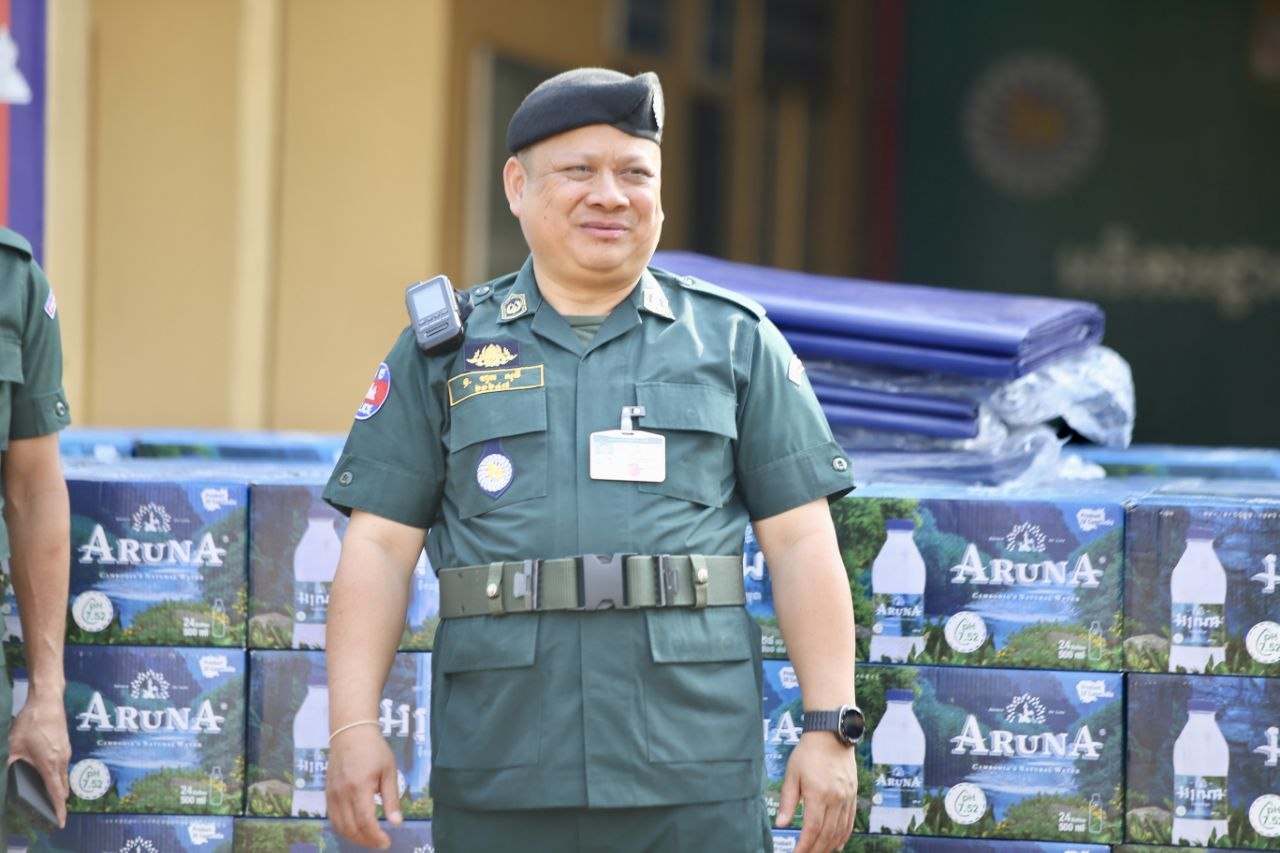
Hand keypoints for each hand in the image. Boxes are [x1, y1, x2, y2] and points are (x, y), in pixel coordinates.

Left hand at [7, 692, 70, 827]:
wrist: (48, 700)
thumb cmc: (32, 722)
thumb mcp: (13, 745)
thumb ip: (8, 762)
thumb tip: (1, 775)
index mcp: (50, 764)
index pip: (56, 793)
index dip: (58, 809)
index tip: (61, 822)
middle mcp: (62, 760)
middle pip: (62, 787)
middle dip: (57, 801)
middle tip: (50, 811)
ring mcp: (66, 751)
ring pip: (64, 776)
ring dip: (57, 786)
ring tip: (47, 793)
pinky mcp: (65, 745)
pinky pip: (64, 766)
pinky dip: (57, 774)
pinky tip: (47, 771)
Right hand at [326, 726, 402, 848]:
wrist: (350, 733)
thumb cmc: (374, 750)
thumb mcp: (389, 771)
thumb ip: (391, 799)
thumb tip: (396, 823)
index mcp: (359, 787)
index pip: (365, 821)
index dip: (375, 837)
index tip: (387, 842)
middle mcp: (342, 794)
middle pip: (350, 828)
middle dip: (366, 840)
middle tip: (380, 842)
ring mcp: (332, 794)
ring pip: (339, 826)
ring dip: (354, 837)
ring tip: (369, 839)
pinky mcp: (327, 793)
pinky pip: (333, 818)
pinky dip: (343, 829)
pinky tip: (355, 829)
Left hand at [775, 731, 857, 852]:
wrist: (831, 734)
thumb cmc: (808, 753)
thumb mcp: (792, 774)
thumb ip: (788, 801)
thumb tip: (781, 824)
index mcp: (818, 794)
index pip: (812, 829)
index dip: (804, 846)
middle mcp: (836, 799)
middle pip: (827, 834)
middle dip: (816, 850)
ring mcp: (847, 797)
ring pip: (840, 830)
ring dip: (829, 845)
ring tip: (819, 852)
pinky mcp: (853, 794)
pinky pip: (850, 820)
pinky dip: (844, 835)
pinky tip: (838, 844)